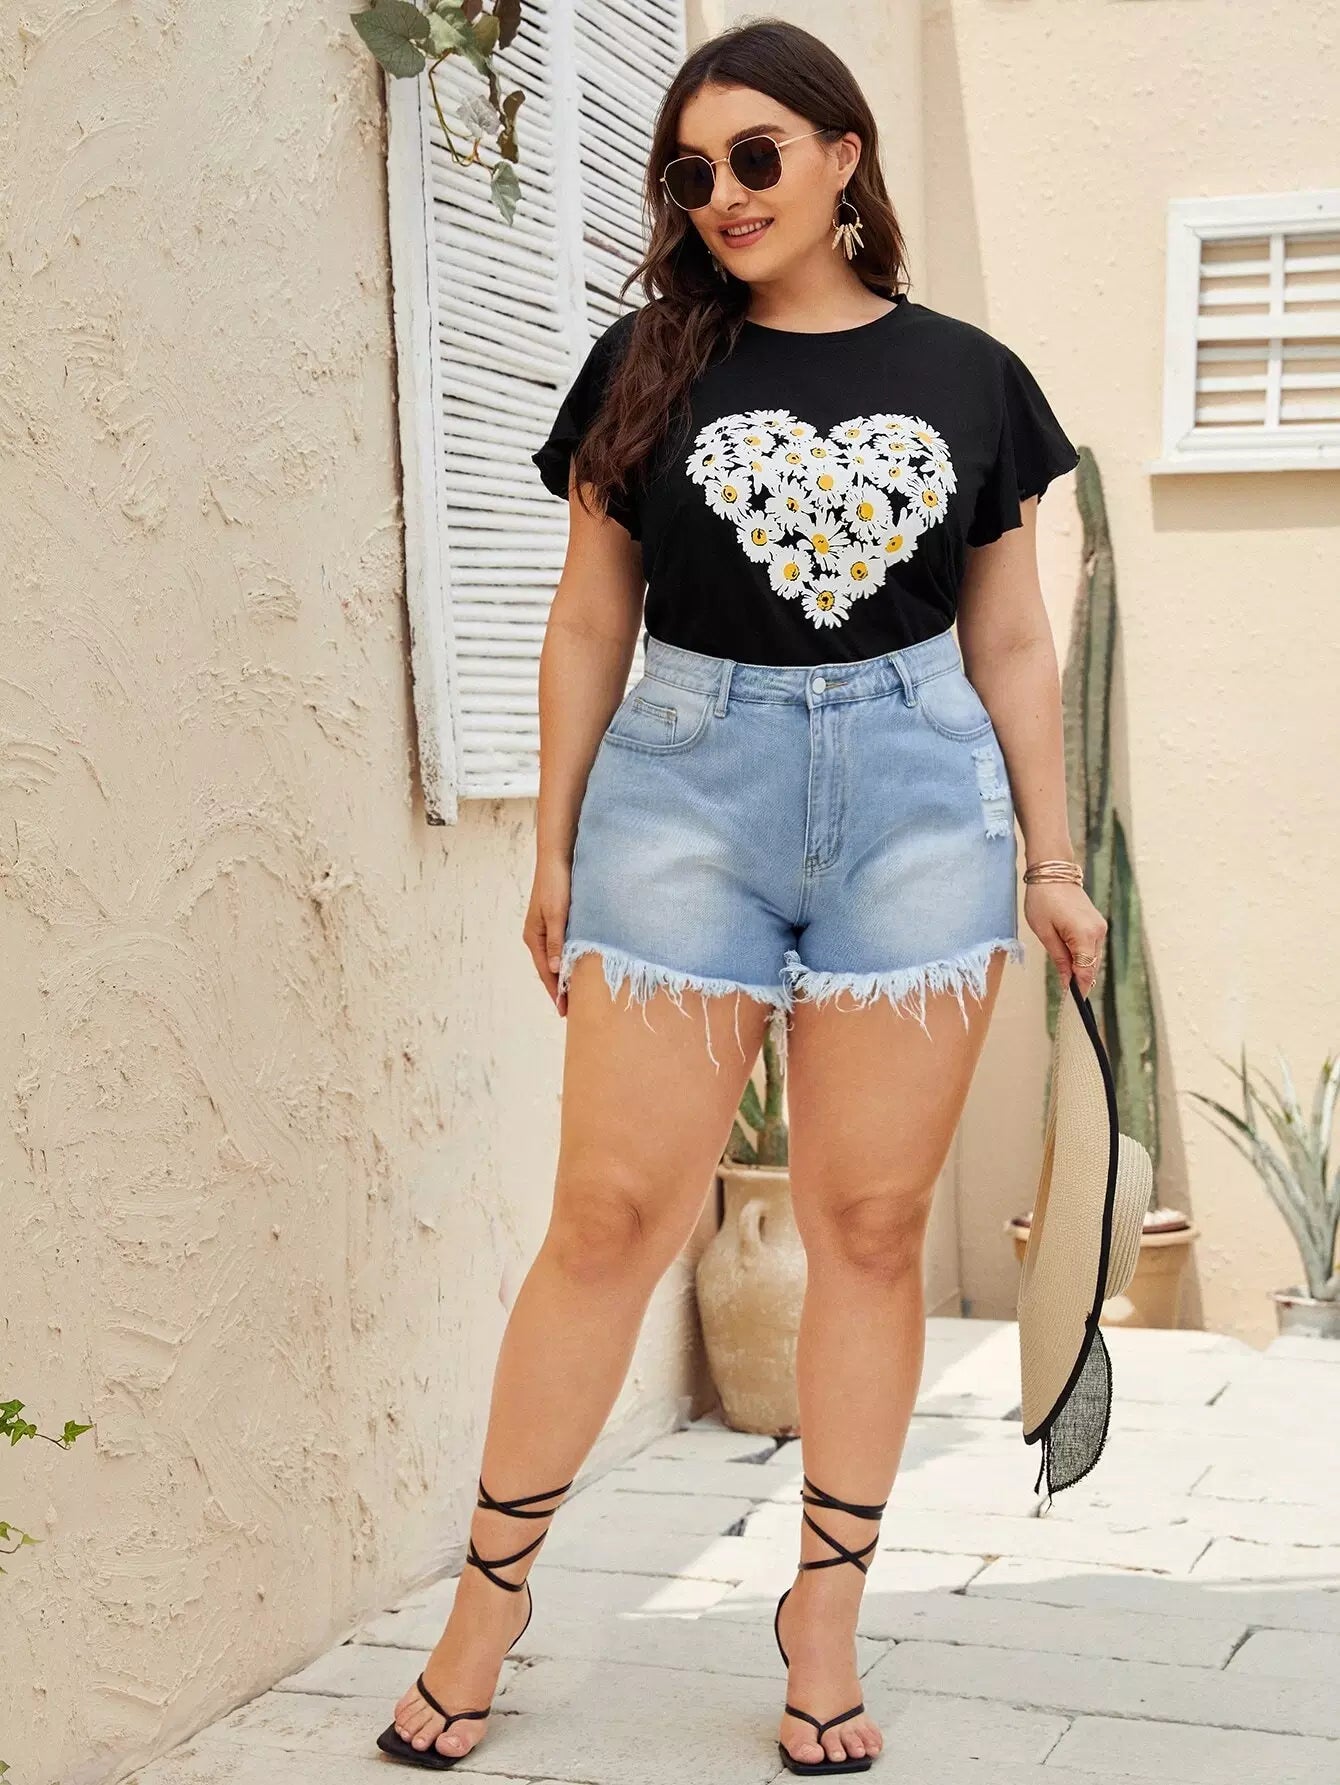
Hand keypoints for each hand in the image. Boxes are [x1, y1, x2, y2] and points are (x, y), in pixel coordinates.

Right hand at [523, 854, 572, 1014]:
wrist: (557, 858)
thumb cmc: (556, 884)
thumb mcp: (556, 914)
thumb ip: (556, 941)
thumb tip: (555, 970)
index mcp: (533, 937)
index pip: (545, 972)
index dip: (555, 992)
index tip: (564, 1011)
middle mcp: (537, 936)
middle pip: (548, 969)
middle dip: (559, 989)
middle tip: (573, 1010)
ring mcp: (546, 929)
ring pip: (555, 959)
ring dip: (564, 976)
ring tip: (577, 994)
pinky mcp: (556, 921)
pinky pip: (561, 948)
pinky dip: (568, 961)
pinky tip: (578, 966)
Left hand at [1023, 882, 1107, 999]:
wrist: (1052, 871)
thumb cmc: (1043, 899)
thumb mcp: (1044, 932)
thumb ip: (1059, 958)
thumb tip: (1067, 982)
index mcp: (1085, 934)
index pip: (1086, 971)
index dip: (1079, 990)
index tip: (1071, 1005)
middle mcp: (1098, 932)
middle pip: (1091, 967)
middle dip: (1079, 981)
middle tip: (1065, 996)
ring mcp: (1100, 927)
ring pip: (1092, 958)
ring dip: (1080, 968)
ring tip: (1064, 977)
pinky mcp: (1097, 923)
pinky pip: (1091, 947)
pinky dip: (1082, 956)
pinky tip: (1069, 959)